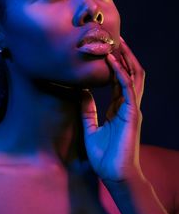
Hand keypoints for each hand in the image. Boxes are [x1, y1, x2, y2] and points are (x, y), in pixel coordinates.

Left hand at [81, 37, 144, 182]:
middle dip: (123, 55)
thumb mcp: (90, 127)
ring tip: (116, 42)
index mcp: (119, 107)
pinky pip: (127, 87)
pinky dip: (120, 72)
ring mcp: (131, 108)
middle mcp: (127, 104)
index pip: (119, 80)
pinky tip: (111, 60)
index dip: (114, 64)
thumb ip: (87, 109)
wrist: (114, 175)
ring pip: (133, 76)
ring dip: (125, 58)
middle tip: (113, 37)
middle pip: (129, 73)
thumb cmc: (105, 155)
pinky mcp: (131, 113)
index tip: (105, 49)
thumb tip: (80, 91)